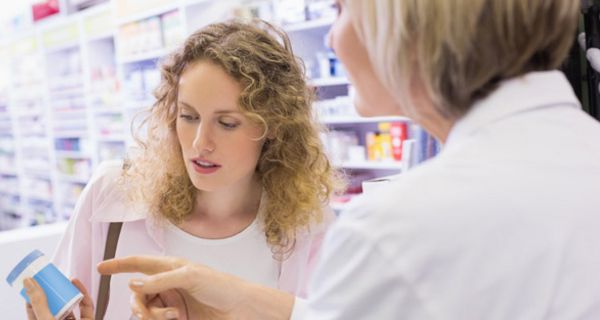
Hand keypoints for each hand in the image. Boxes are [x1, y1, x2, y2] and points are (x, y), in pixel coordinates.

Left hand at [24, 278, 93, 319]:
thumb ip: (38, 303)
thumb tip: (28, 283)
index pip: (34, 311)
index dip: (33, 296)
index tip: (33, 283)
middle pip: (54, 306)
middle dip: (53, 291)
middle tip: (50, 278)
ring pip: (70, 304)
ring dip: (68, 290)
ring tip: (64, 279)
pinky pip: (86, 305)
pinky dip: (83, 292)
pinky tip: (77, 283)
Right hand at [98, 256, 242, 319]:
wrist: (240, 309)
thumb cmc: (221, 286)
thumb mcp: (190, 277)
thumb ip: (160, 280)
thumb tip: (133, 284)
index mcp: (170, 267)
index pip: (138, 263)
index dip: (119, 264)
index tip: (100, 267)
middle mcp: (167, 283)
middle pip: (137, 293)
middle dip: (139, 303)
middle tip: (146, 313)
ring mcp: (170, 301)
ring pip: (145, 309)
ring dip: (153, 314)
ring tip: (174, 315)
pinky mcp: (176, 317)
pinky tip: (175, 319)